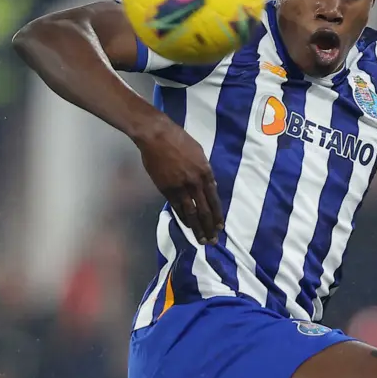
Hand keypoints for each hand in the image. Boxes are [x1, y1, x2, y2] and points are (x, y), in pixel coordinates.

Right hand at [133, 116, 222, 244]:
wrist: (157, 136)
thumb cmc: (179, 140)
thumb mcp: (199, 153)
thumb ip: (205, 171)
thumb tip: (211, 185)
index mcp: (206, 173)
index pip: (214, 200)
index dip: (217, 215)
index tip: (220, 227)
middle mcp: (196, 183)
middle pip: (205, 210)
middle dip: (210, 227)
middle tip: (213, 241)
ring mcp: (181, 187)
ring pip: (192, 213)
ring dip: (197, 228)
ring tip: (202, 240)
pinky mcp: (166, 189)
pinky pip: (177, 208)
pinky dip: (183, 219)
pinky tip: (188, 227)